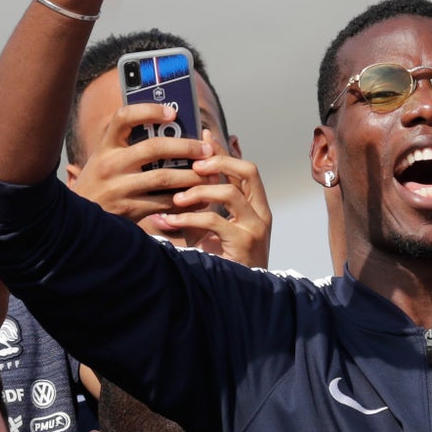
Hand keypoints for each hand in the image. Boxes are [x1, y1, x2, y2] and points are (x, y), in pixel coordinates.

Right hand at [69, 102, 210, 218]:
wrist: (76, 221)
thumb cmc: (100, 184)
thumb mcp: (105, 160)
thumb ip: (129, 147)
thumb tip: (171, 131)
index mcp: (106, 146)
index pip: (124, 117)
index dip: (149, 111)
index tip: (172, 113)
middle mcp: (110, 164)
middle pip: (154, 148)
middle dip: (185, 147)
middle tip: (206, 149)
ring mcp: (119, 188)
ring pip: (163, 178)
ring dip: (191, 176)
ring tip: (209, 175)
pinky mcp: (129, 210)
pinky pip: (163, 203)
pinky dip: (184, 200)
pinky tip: (198, 198)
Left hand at [152, 128, 272, 266]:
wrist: (233, 296)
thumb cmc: (220, 260)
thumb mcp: (209, 227)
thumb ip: (202, 204)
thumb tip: (180, 181)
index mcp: (255, 206)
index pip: (244, 168)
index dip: (224, 150)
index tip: (204, 135)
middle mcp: (260, 213)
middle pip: (248, 171)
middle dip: (220, 160)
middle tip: (194, 163)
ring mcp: (256, 228)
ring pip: (230, 193)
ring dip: (200, 191)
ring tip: (177, 198)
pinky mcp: (243, 243)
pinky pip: (215, 221)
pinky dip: (189, 218)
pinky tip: (170, 221)